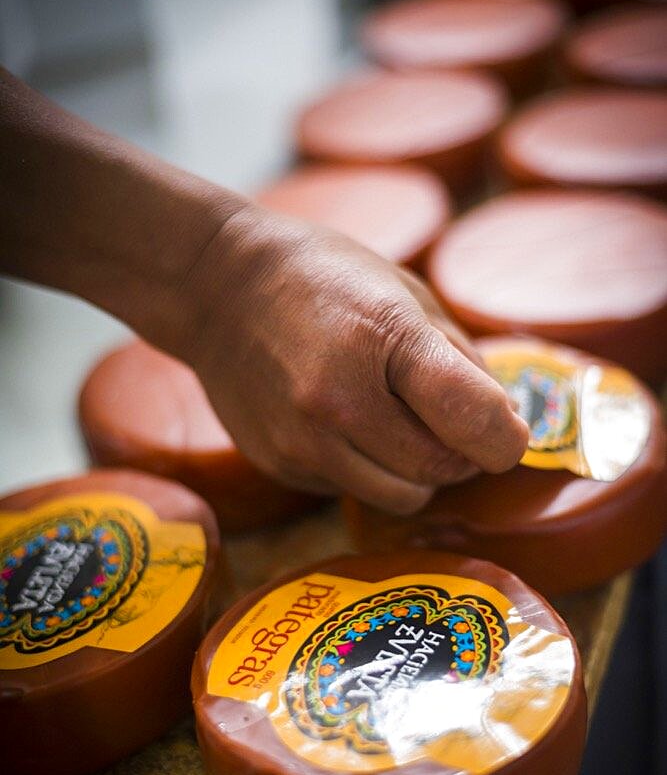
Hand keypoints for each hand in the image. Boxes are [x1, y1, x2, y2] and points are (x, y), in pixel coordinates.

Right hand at [170, 205, 527, 514]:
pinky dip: (366, 469)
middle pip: (440, 469)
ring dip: (417, 472)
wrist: (217, 287)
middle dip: (462, 454)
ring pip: (402, 496)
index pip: (474, 418)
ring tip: (398, 426)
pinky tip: (344, 424)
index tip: (508, 432)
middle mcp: (339, 401)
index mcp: (384, 339)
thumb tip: (503, 421)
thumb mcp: (404, 292)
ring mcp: (303, 440)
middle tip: (451, 424)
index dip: (507, 437)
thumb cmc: (323, 278)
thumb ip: (461, 358)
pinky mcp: (279, 464)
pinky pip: (352, 491)